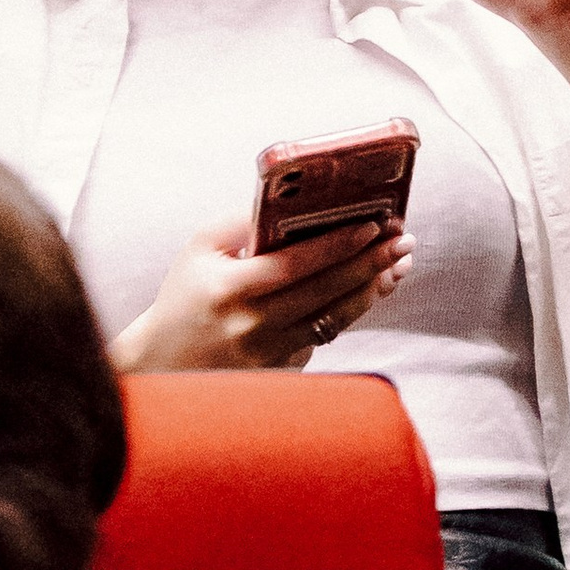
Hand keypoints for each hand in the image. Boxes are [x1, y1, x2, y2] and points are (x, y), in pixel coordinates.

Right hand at [110, 216, 410, 372]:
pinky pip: (325, 336)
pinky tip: (372, 289)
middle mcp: (253, 325)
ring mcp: (269, 354)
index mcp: (231, 288)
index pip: (295, 264)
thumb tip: (291, 199)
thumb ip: (242, 220)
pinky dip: (351, 311)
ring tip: (398, 264)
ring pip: (333, 318)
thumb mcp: (201, 248)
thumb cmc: (186, 296)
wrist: (166, 362)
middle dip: (370, 263)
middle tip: (403, 241)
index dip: (338, 244)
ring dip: (371, 289)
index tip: (373, 224)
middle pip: (325, 292)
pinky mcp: (281, 371)